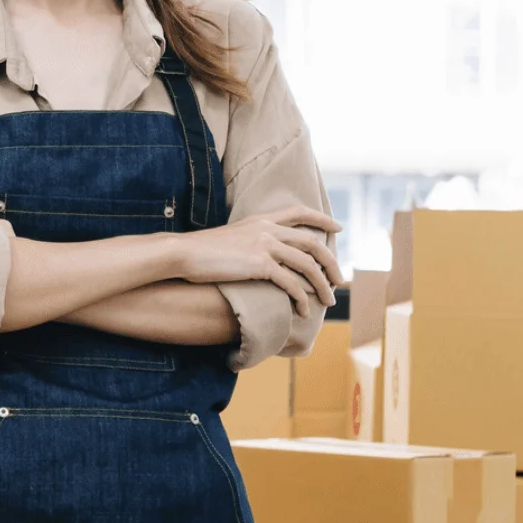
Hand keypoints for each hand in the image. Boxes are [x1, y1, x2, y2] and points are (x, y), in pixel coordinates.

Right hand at [172, 206, 342, 316]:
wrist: (183, 253)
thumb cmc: (200, 250)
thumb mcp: (230, 237)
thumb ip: (249, 240)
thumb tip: (258, 254)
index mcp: (260, 220)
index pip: (298, 212)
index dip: (321, 219)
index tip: (337, 227)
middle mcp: (267, 229)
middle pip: (311, 243)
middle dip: (330, 262)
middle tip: (339, 280)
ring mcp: (265, 246)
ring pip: (307, 264)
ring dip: (322, 284)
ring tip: (328, 301)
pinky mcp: (260, 265)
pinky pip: (291, 283)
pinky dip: (301, 298)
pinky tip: (303, 310)